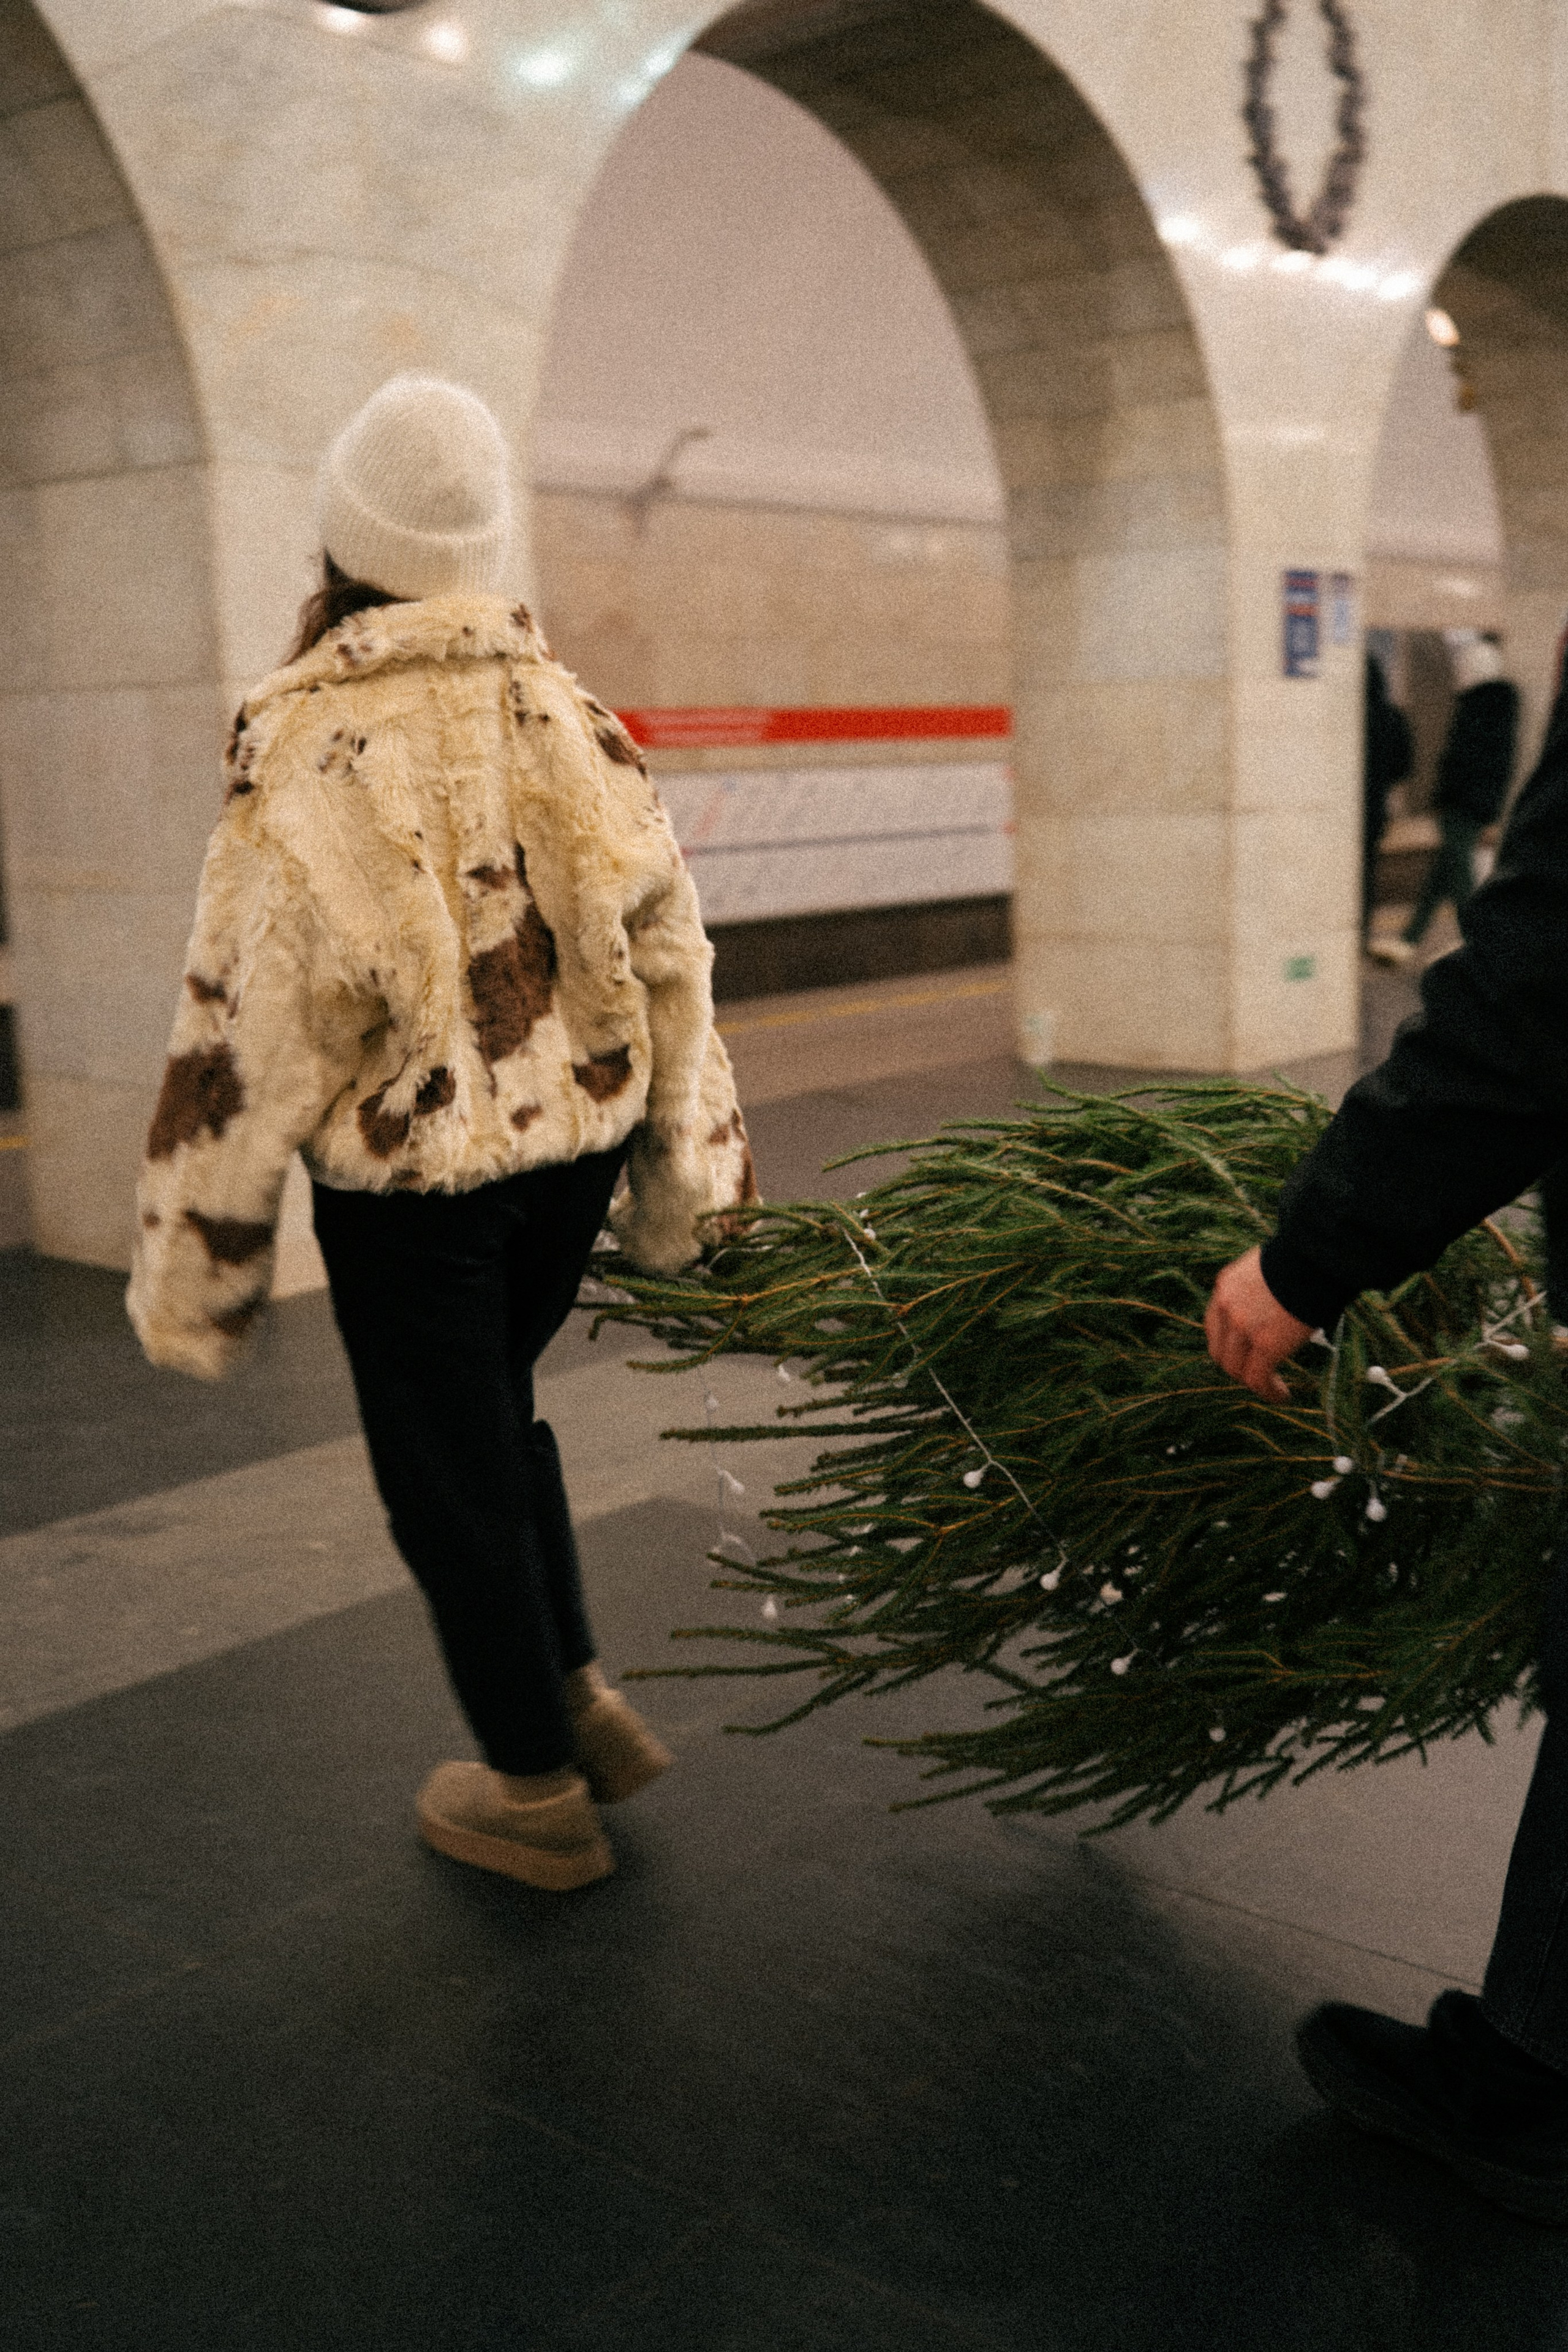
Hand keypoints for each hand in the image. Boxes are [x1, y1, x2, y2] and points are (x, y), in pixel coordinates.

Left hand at [1205, 1246, 1312, 1402]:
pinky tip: (1282, 1395)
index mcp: (1226, 1285)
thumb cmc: (1306, 1259)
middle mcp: (1227, 1306)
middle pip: (1220, 1350)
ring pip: (1236, 1368)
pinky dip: (1269, 1391)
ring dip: (1254, 1381)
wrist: (1317, 1255)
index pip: (1215, 1324)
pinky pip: (1258, 1379)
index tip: (1245, 1352)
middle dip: (1237, 1365)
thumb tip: (1277, 1308)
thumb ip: (1262, 1291)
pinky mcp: (1264, 1344)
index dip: (1229, 1343)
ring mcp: (1242, 1326)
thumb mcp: (1270, 1270)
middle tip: (1258, 1372)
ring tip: (1273, 1389)